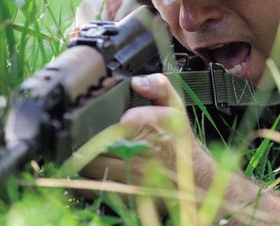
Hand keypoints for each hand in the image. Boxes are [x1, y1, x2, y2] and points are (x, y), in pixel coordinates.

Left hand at [80, 73, 205, 185]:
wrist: (195, 178)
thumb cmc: (180, 141)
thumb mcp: (176, 107)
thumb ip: (158, 87)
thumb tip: (136, 82)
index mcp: (149, 126)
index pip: (107, 121)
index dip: (95, 119)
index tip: (91, 118)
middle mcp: (139, 153)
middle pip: (92, 144)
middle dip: (86, 140)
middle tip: (85, 136)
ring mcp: (132, 178)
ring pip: (89, 167)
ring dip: (85, 159)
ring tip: (90, 152)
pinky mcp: (126, 197)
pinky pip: (93, 189)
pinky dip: (88, 180)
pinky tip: (96, 171)